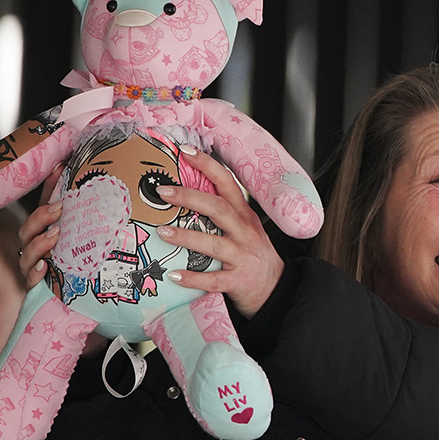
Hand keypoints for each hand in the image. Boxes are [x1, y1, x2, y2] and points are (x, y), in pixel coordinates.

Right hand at [18, 163, 107, 356]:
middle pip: (28, 226)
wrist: (71, 309)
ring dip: (40, 240)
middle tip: (62, 207)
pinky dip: (36, 271)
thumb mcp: (91, 245)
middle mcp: (36, 247)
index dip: (48, 185)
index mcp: (48, 231)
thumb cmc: (82, 271)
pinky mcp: (35, 286)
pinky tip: (46, 266)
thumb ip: (98, 224)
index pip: (44, 204)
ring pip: (26, 249)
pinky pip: (30, 278)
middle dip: (43, 214)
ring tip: (56, 235)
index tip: (60, 166)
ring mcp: (33, 266)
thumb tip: (125, 196)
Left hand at [154, 146, 283, 318]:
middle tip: (164, 191)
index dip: (207, 165)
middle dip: (190, 197)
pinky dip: (194, 278)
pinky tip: (175, 275)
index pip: (227, 182)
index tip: (185, 152)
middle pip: (218, 208)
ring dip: (187, 237)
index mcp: (243, 214)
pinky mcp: (237, 280)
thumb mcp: (244, 225)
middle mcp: (244, 231)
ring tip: (163, 232)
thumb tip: (187, 192)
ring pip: (214, 244)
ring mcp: (241, 256)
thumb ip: (222, 210)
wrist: (275, 287)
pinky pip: (213, 279)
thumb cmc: (253, 253)